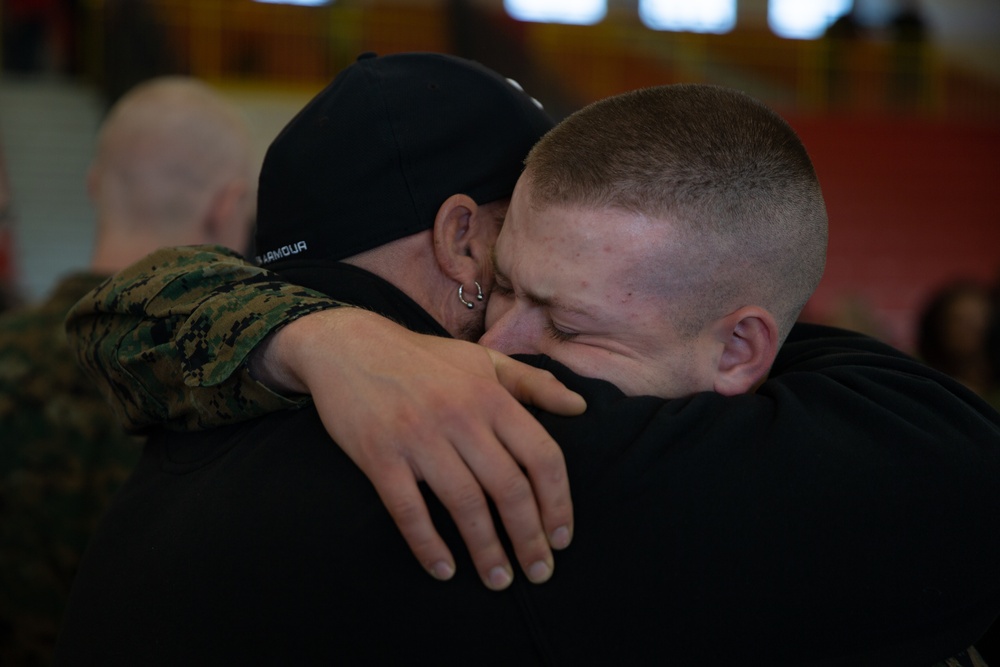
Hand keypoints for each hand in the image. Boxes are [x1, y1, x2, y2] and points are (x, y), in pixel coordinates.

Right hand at [258, 308, 585, 589]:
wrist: (347, 346)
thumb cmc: (422, 359)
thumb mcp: (482, 361)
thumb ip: (532, 383)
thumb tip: (579, 407)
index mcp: (490, 396)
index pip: (541, 456)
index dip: (558, 503)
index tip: (562, 538)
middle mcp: (460, 416)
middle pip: (508, 488)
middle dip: (529, 538)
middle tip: (539, 572)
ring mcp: (418, 437)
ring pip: (465, 505)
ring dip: (487, 550)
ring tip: (499, 580)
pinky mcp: (379, 456)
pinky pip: (409, 510)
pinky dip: (429, 545)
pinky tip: (445, 570)